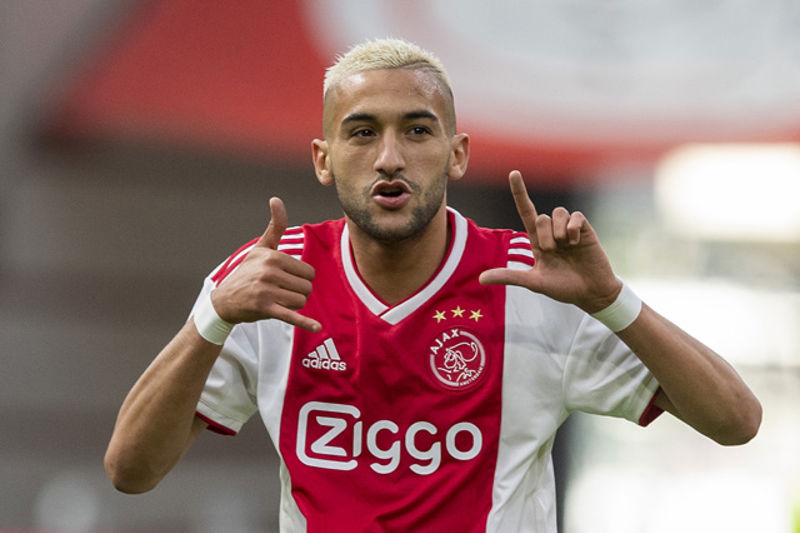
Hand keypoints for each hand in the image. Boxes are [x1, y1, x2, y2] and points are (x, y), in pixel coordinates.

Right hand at [212, 197, 320, 331]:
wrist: (224, 300)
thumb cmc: (247, 272)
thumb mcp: (261, 248)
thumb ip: (274, 225)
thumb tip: (276, 198)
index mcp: (272, 256)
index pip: (308, 272)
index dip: (301, 278)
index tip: (285, 279)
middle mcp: (269, 272)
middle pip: (306, 287)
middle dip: (298, 292)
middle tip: (280, 292)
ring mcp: (267, 291)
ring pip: (301, 300)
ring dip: (294, 304)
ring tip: (277, 301)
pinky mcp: (265, 308)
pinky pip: (291, 315)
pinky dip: (305, 322)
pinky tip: (317, 327)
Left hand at [479, 170, 620, 312]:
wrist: (591, 293)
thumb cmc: (562, 287)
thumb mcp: (533, 282)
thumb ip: (509, 277)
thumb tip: (480, 279)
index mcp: (537, 240)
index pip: (526, 211)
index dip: (520, 193)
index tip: (513, 173)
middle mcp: (552, 231)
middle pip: (540, 217)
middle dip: (544, 237)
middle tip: (553, 252)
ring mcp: (568, 229)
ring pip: (556, 213)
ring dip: (558, 232)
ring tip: (566, 247)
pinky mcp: (585, 229)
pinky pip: (574, 216)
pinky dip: (573, 228)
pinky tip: (577, 242)